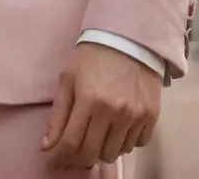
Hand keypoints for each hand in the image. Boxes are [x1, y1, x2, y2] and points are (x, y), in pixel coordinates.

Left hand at [42, 42, 160, 169]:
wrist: (129, 38)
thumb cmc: (93, 56)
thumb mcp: (68, 78)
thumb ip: (58, 114)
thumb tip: (47, 146)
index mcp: (88, 100)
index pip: (71, 143)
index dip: (60, 157)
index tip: (55, 160)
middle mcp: (113, 112)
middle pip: (93, 154)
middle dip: (80, 157)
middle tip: (77, 150)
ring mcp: (134, 116)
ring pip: (115, 153)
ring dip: (103, 149)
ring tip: (98, 135)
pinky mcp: (151, 116)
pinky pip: (136, 145)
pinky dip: (124, 142)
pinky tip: (118, 128)